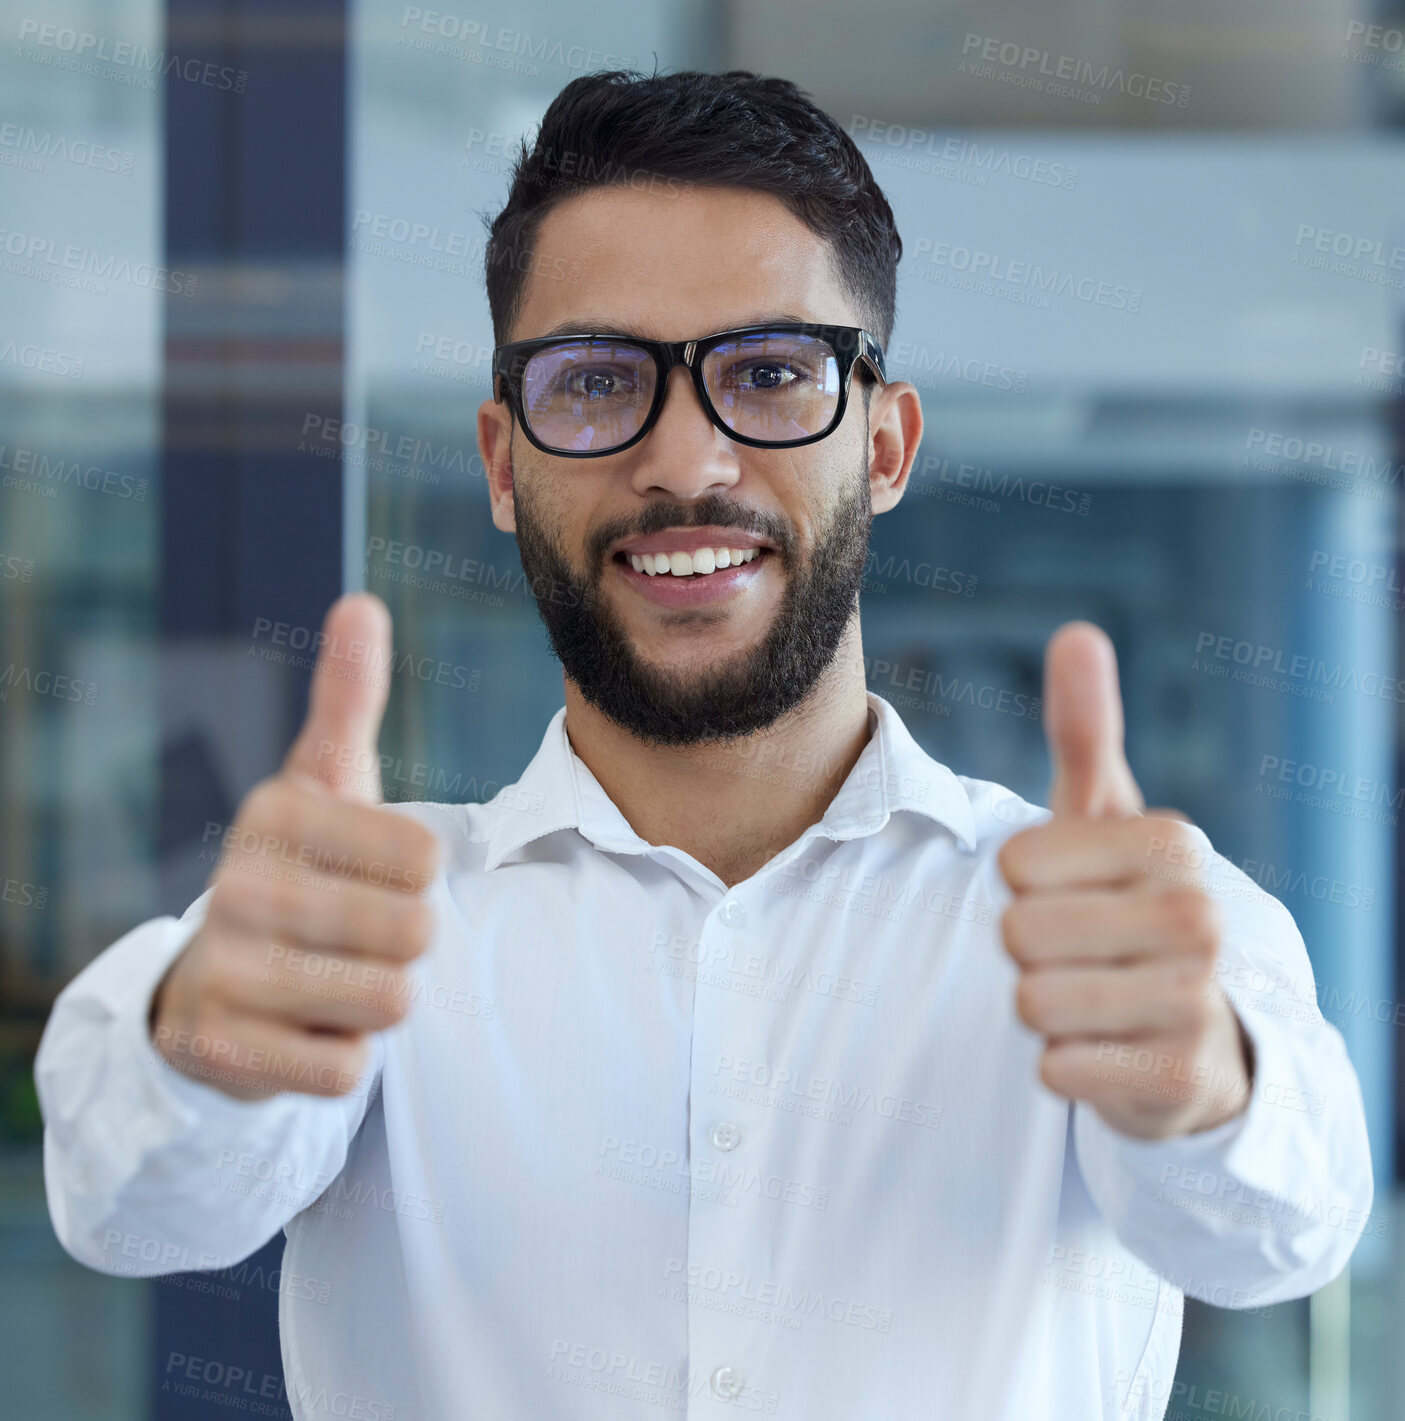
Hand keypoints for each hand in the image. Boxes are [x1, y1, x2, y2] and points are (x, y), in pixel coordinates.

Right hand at [149, 593, 442, 1099]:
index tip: (372, 875)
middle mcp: (239, 885)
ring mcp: (224, 971)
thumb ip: (348, 698)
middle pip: (414, 934)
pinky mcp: (221, 1052)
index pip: (427, 859)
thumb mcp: (325, 780)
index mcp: (277, 811)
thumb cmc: (300, 870)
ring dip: (379, 1003)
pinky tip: (302, 1030)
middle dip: (403, 945)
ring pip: (387, 1004)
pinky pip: (346, 1071)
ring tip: (333, 981)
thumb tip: (360, 603)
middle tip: (355, 937)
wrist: (215, 982)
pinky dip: (343, 1059)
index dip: (420, 880)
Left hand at [996, 622, 1252, 1139]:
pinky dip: (1060, 1066)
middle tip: (1074, 955)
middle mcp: (1196, 917)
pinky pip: (1058, 1067)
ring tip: (1086, 1000)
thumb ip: (1085, 732)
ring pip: (1034, 1000)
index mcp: (1170, 844)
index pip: (1016, 863)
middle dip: (1023, 951)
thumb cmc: (1126, 909)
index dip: (1016, 886)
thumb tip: (1076, 632)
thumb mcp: (1107, 821)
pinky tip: (1101, 1051)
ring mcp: (1196, 1001)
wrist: (1192, 1034)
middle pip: (1019, 932)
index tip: (1063, 894)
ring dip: (1040, 1009)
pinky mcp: (1179, 1079)